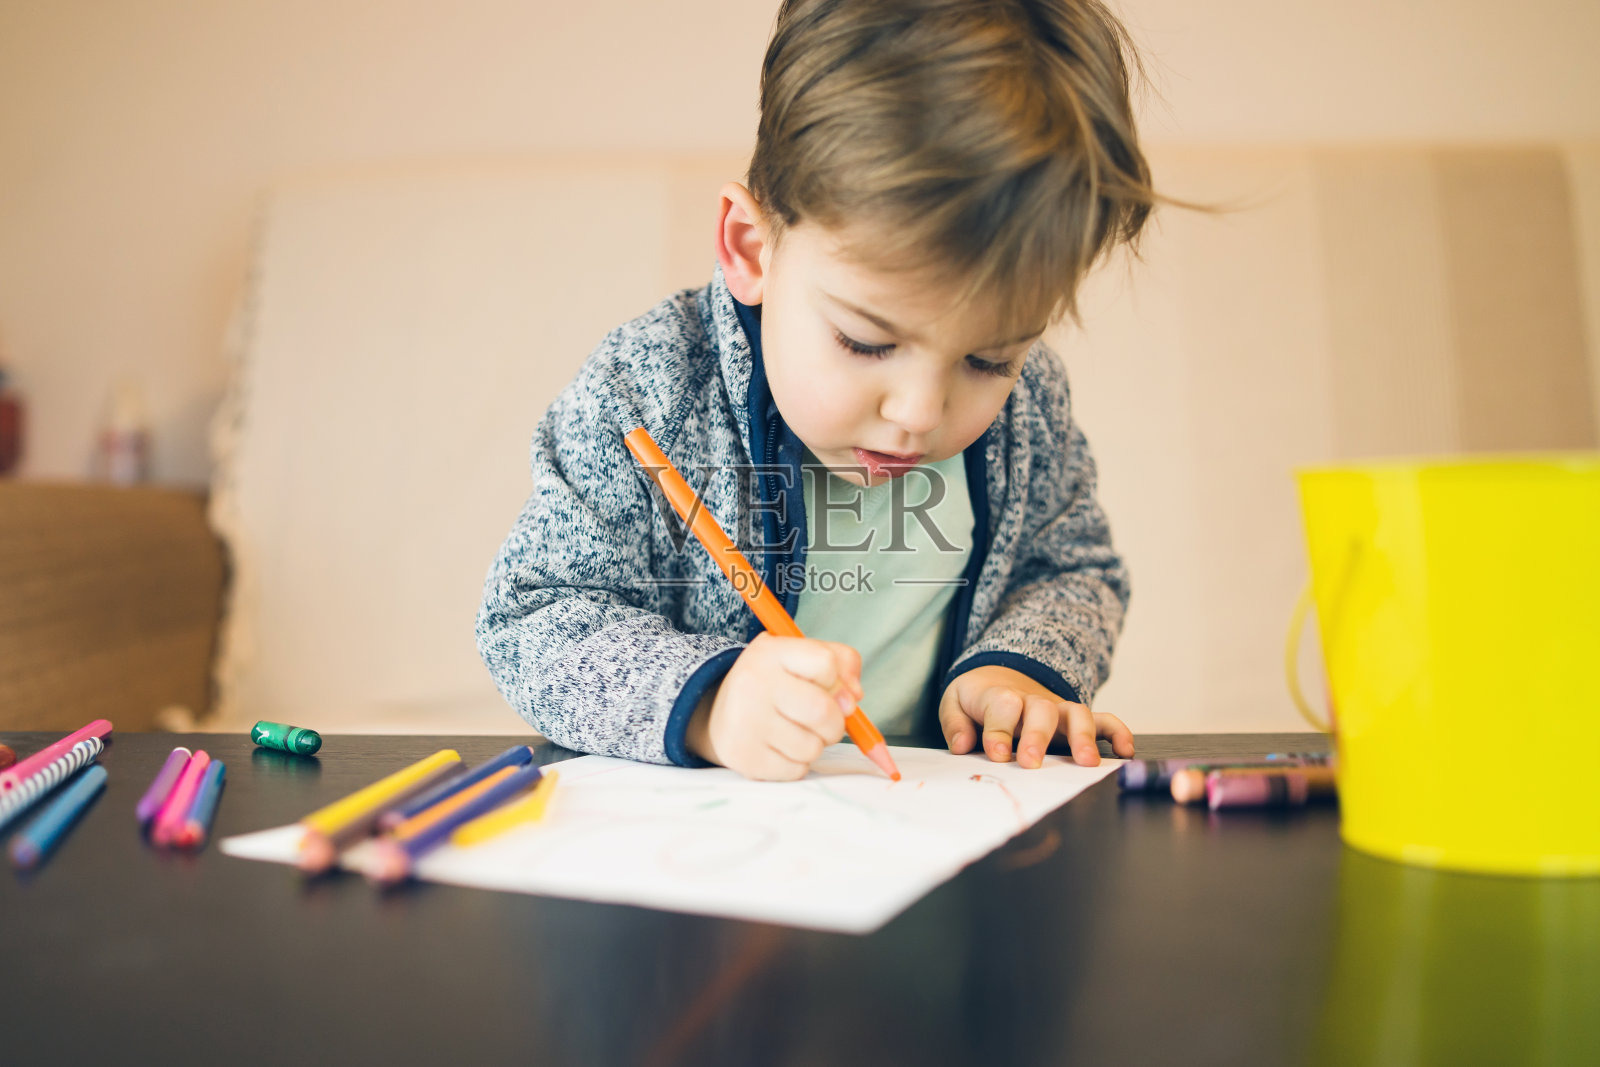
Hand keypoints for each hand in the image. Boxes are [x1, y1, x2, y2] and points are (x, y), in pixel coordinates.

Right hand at [686, 633, 860, 780]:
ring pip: (813, 747)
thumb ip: (841, 664)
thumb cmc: (775, 684)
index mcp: (771, 652)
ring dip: (814, 745)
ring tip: (794, 732)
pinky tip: (779, 749)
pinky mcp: (743, 757)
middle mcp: (753, 682)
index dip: (836, 680)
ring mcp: (745, 721)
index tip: (824, 686)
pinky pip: (796, 770)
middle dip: (835, 724)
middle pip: (824, 711)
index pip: (827, 663)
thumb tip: (853, 699)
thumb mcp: (802, 658)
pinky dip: (797, 764)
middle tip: (822, 722)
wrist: (721, 713)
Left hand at [938, 664, 1133, 767]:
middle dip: (1038, 736)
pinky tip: (1126, 751)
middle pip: (1041, 710)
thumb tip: (961, 746)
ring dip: (1083, 736)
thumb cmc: (976, 697)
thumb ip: (955, 723)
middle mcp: (1033, 701)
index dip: (999, 732)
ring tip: (1087, 763)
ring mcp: (1058, 709)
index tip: (998, 754)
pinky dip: (1118, 732)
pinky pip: (1103, 720)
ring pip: (1076, 713)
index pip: (1002, 708)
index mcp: (1000, 696)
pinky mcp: (1074, 719)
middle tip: (1032, 763)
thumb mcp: (954, 702)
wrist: (998, 675)